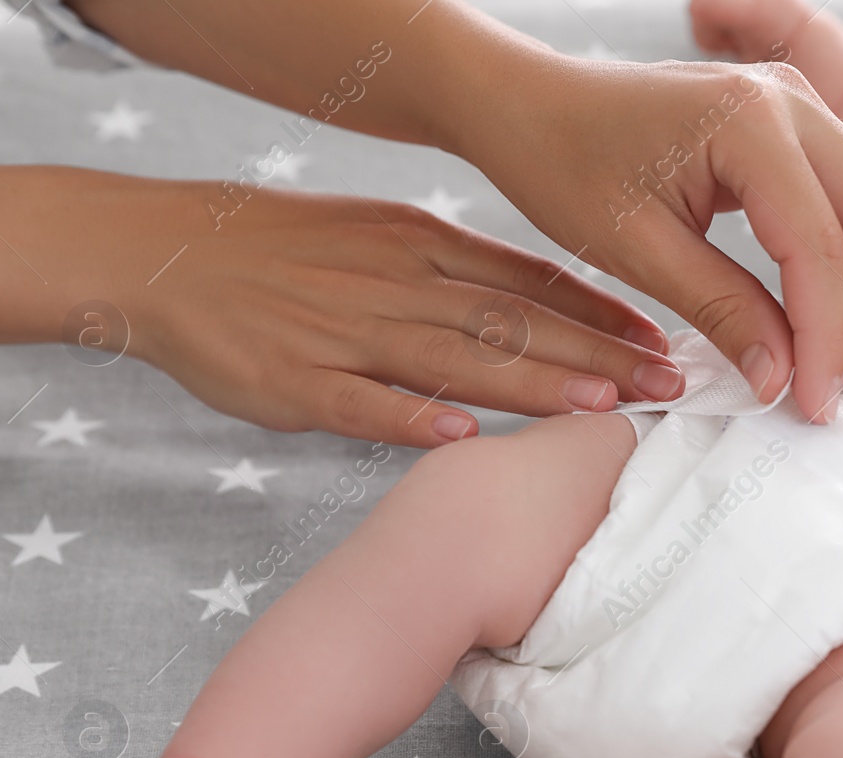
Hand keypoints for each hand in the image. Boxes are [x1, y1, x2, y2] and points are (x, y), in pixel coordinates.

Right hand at [117, 183, 681, 445]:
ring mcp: (349, 333)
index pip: (530, 282)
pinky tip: (465, 434)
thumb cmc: (294, 255)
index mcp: (423, 246)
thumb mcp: (387, 239)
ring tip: (601, 406)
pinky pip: (364, 402)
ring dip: (532, 382)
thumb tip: (548, 307)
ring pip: (455, 360)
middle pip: (513, 322)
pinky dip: (412, 416)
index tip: (662, 343)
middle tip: (667, 385)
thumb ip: (464, 275)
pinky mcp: (300, 382)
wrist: (174, 256)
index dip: (601, 316)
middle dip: (597, 355)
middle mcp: (398, 285)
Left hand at [464, 55, 842, 423]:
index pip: (821, 244)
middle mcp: (793, 100)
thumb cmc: (566, 165)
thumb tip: (784, 380)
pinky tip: (826, 300)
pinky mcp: (804, 122)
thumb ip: (721, 311)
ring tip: (830, 347)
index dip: (827, 336)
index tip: (814, 404)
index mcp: (748, 121)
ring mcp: (805, 104)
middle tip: (829, 382)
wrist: (536, 105)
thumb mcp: (637, 252)